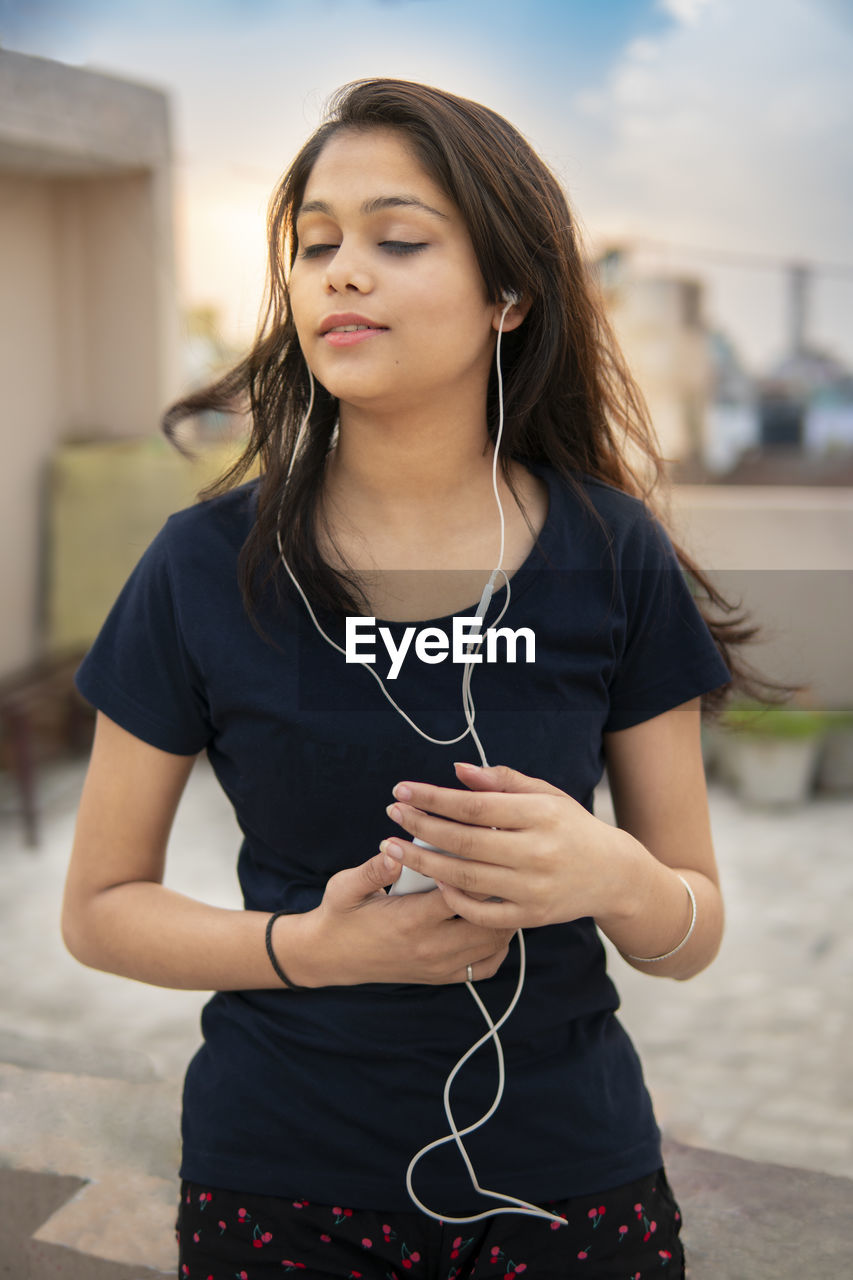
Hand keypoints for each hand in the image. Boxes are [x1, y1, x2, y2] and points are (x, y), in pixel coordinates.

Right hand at [290, 846, 514, 986]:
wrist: (330, 957)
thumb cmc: (341, 915)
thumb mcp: (346, 886)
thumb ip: (373, 869)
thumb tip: (393, 849)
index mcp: (409, 920)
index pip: (459, 894)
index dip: (475, 872)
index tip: (481, 851)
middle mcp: (430, 947)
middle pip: (488, 920)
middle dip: (500, 893)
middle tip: (503, 866)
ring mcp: (439, 966)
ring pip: (493, 943)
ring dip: (504, 916)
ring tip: (503, 889)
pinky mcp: (441, 977)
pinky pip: (485, 966)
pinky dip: (497, 946)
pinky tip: (492, 923)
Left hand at [380, 762, 631, 930]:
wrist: (612, 875)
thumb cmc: (571, 827)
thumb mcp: (546, 795)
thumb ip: (501, 782)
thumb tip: (456, 771)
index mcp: (541, 816)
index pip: (475, 806)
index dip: (433, 798)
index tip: (402, 790)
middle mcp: (538, 853)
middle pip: (464, 842)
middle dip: (421, 827)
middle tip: (391, 815)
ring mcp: (534, 889)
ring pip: (466, 878)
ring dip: (424, 863)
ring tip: (394, 847)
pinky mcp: (531, 918)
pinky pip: (481, 913)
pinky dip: (453, 899)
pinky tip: (432, 883)